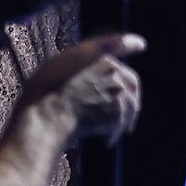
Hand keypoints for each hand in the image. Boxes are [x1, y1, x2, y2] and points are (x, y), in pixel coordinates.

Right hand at [21, 33, 145, 143]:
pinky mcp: (118, 111)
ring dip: (125, 119)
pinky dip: (113, 134)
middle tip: (125, 113)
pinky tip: (105, 141)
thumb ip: (80, 62)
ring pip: (131, 105)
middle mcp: (112, 68)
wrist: (47, 113)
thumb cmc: (44, 91)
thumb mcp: (59, 65)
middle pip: (132, 82)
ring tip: (113, 133)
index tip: (140, 44)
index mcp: (97, 53)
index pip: (121, 44)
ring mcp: (117, 89)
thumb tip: (90, 67)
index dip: (131, 44)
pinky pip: (120, 124)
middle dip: (131, 97)